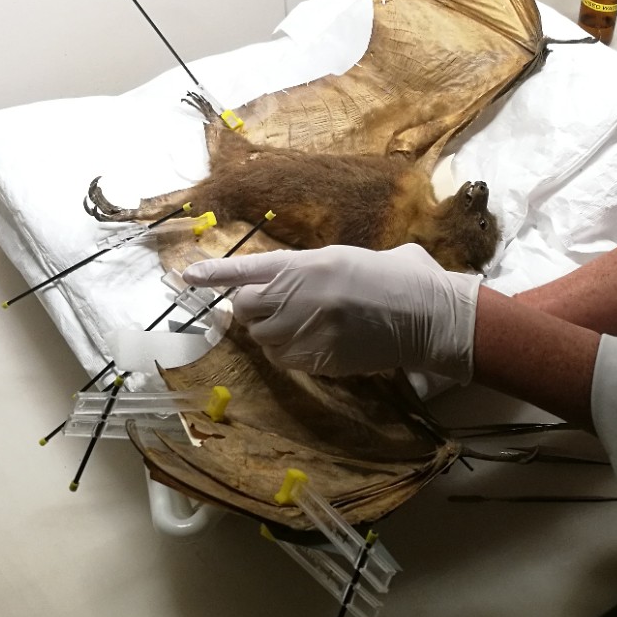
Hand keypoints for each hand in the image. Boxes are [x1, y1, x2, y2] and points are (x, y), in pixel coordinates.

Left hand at [180, 243, 481, 379]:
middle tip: (278, 309)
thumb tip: (331, 270)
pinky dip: (293, 355)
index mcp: (308, 263)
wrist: (429, 315)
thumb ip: (331, 261)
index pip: (247, 268)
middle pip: (247, 307)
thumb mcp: (360, 256)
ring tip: (304, 326)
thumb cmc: (406, 277)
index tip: (187, 277)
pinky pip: (287, 360)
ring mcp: (307, 329)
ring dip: (274, 333)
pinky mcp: (319, 358)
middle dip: (254, 309)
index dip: (214, 274)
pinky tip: (317, 346)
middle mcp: (299, 294)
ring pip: (264, 337)